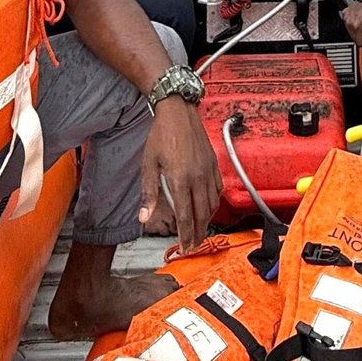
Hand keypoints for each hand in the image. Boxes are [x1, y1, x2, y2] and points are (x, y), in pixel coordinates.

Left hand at [139, 98, 221, 251]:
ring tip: (200, 232)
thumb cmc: (161, 136)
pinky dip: (213, 204)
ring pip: (211, 205)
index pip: (185, 216)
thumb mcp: (149, 164)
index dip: (186, 235)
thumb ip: (148, 193)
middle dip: (198, 234)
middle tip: (193, 246)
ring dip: (206, 222)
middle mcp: (197, 178)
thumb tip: (144, 217)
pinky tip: (208, 209)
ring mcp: (208, 171)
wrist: (178, 112)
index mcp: (180, 179)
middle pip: (201, 215)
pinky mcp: (214, 165)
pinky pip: (217, 191)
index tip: (184, 247)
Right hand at [341, 0, 361, 48]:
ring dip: (355, 31)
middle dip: (360, 38)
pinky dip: (352, 23)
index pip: (359, 42)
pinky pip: (347, 22)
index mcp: (357, 26)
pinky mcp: (345, 13)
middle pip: (353, 37)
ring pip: (349, 30)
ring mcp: (346, 18)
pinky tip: (357, 22)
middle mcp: (350, 22)